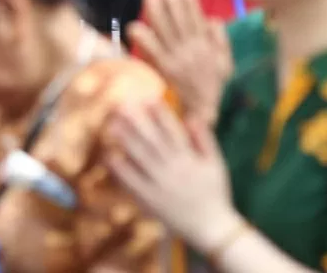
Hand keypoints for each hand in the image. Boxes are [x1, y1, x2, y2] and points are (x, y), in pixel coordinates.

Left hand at [106, 101, 240, 252]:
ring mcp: (161, 185)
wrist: (211, 228)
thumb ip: (205, 139)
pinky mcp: (151, 200)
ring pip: (140, 158)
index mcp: (190, 158)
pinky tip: (110, 156)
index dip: (160, 113)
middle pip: (152, 140)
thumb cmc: (215, 192)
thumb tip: (192, 116)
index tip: (147, 97)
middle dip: (136, 121)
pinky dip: (121, 170)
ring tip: (111, 125)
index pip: (173, 130)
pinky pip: (133, 183)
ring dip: (125, 140)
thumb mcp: (216, 164)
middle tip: (120, 105)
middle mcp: (174, 169)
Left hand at [127, 0, 231, 129]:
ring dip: (158, 12)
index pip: (197, 17)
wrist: (204, 111)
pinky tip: (135, 26)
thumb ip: (220, 40)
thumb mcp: (225, 62)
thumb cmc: (213, 86)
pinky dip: (144, 39)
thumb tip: (212, 19)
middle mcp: (191, 49)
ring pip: (167, 31)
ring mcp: (177, 59)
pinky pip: (153, 51)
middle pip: (181, 19)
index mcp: (205, 45)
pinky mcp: (165, 70)